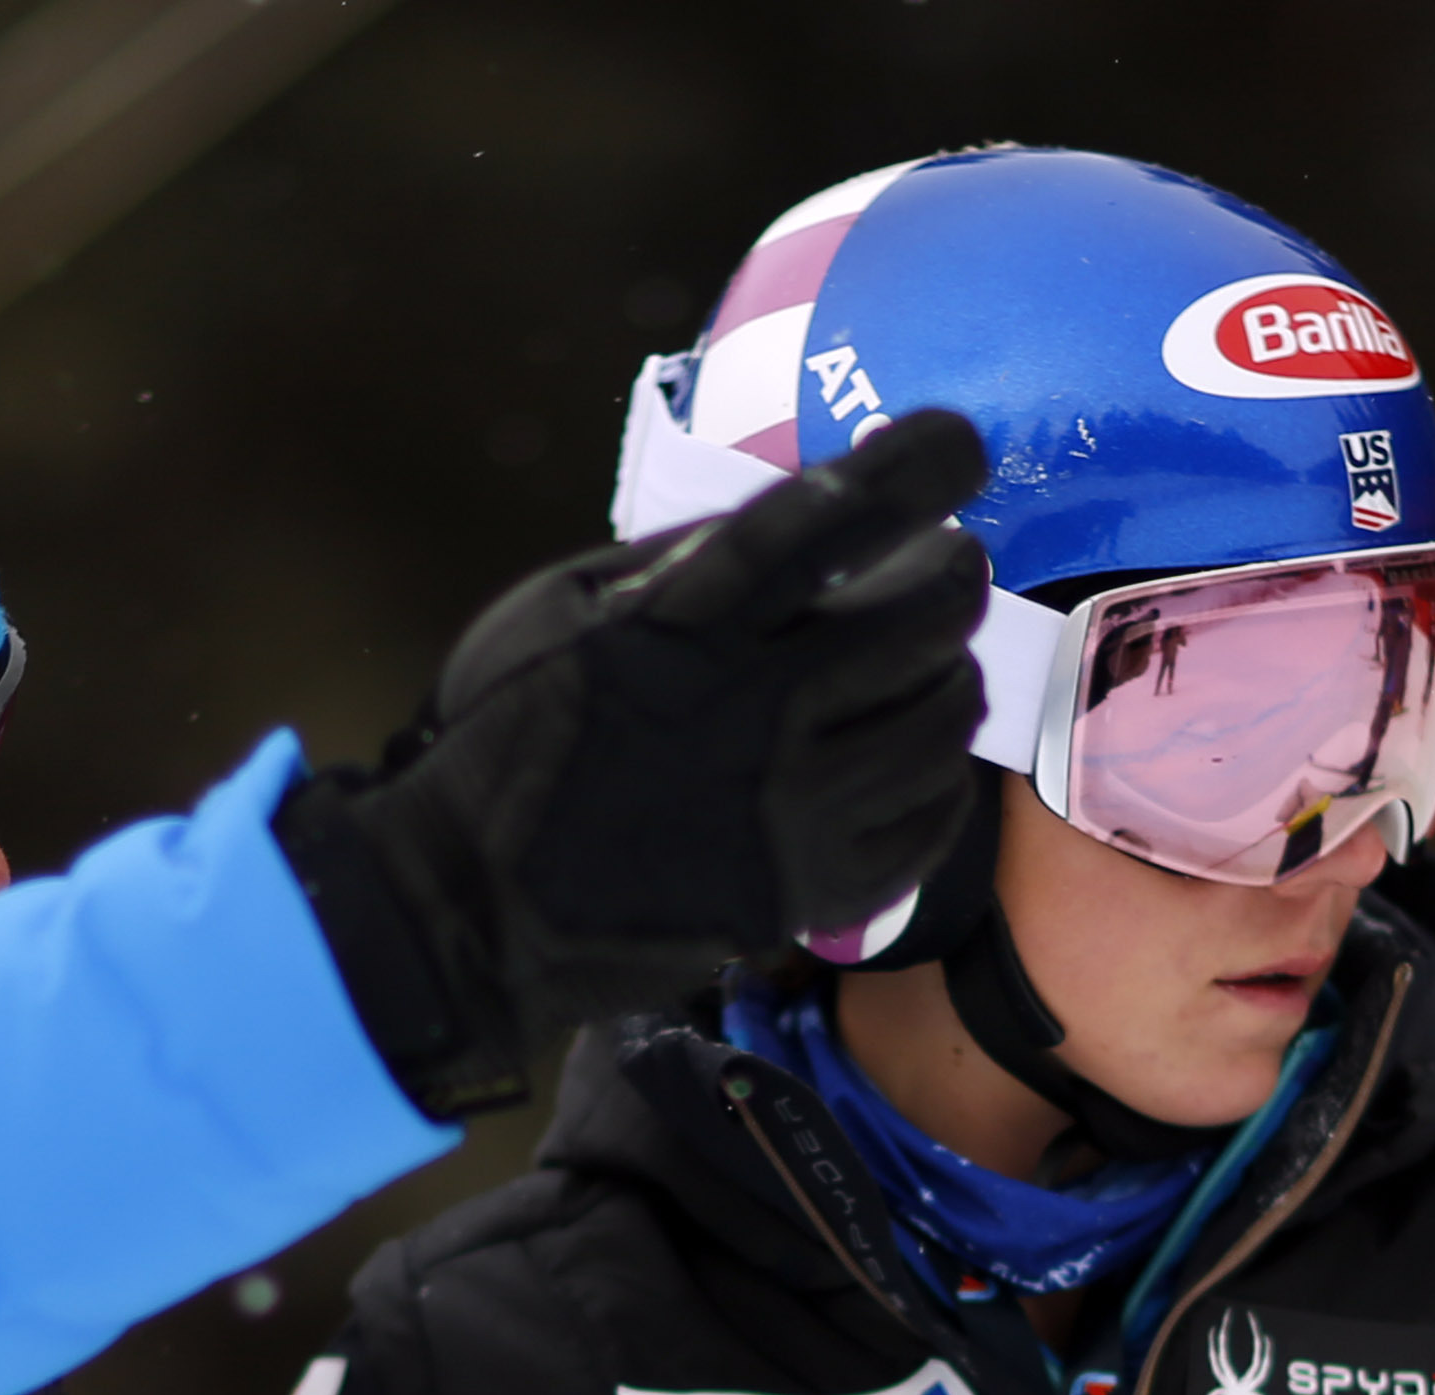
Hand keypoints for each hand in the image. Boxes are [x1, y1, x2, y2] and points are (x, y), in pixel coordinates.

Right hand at [281, 410, 991, 1111]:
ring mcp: (790, 811)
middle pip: (917, 617)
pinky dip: (936, 777)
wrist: (474, 908)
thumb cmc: (508, 743)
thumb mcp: (555, 610)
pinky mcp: (808, 891)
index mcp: (685, 626)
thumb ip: (673, 563)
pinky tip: (910, 760)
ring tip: (932, 667)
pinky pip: (929, 821)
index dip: (914, 470)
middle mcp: (754, 712)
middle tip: (949, 569)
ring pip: (940, 719)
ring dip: (950, 676)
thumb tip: (788, 522)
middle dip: (951, 576)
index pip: (830, 520)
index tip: (959, 446)